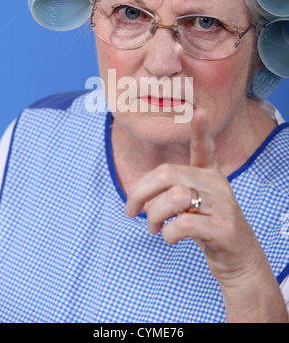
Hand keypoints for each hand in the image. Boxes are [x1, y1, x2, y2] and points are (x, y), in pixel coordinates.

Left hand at [125, 108, 287, 320]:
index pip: (205, 148)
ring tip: (153, 227)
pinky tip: (170, 238)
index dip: (201, 130)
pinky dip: (169, 233)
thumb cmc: (209, 228)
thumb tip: (138, 197)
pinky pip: (184, 224)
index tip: (199, 111)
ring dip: (154, 215)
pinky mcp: (224, 229)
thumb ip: (173, 193)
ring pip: (175, 198)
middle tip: (131, 211)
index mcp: (210, 176)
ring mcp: (223, 206)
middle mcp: (218, 185)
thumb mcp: (195, 205)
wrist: (241, 260)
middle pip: (169, 174)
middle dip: (140, 192)